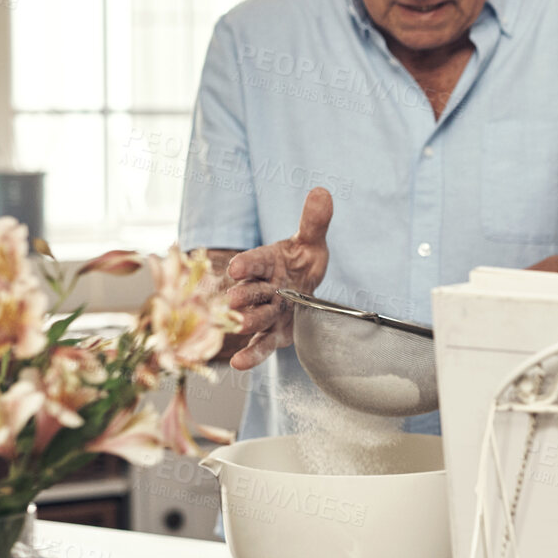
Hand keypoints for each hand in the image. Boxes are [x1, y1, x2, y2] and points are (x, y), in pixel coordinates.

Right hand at [224, 187, 333, 369]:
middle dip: (243, 296)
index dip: (247, 264)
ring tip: (240, 325)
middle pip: (251, 292)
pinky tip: (240, 364)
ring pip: (255, 318)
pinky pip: (262, 345)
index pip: (255, 261)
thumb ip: (315, 221)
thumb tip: (322, 193)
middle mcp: (262, 288)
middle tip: (234, 299)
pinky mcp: (274, 333)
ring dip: (247, 322)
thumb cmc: (300, 261)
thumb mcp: (311, 241)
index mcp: (266, 262)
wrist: (303, 285)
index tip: (237, 268)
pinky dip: (252, 354)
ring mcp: (267, 312)